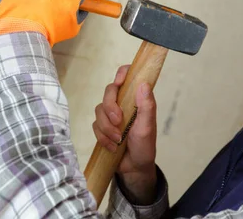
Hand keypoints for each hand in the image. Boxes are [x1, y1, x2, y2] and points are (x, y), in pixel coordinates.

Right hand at [93, 65, 157, 203]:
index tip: (119, 83)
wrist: (134, 168)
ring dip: (107, 127)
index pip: (128, 76)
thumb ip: (147, 106)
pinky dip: (102, 137)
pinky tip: (112, 147)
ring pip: (99, 110)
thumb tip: (143, 84)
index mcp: (136, 99)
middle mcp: (123, 103)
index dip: (122, 74)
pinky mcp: (103, 127)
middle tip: (118, 122)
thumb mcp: (148, 127)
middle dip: (110, 107)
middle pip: (109, 92)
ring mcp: (111, 114)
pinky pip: (94, 125)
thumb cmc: (145, 146)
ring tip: (118, 140)